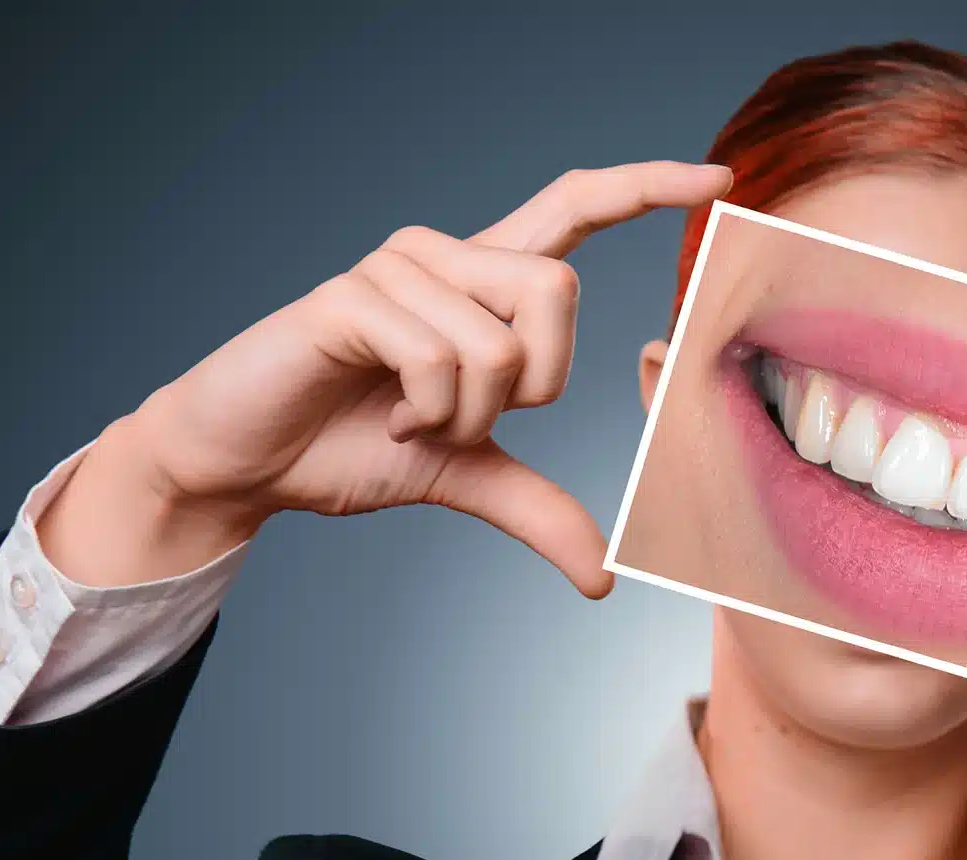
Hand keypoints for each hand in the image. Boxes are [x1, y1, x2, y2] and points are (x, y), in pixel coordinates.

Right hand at [38, 161, 732, 591]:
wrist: (246, 467)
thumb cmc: (349, 445)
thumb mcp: (463, 478)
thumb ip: (535, 506)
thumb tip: (603, 575)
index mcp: (481, 280)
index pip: (575, 205)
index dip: (648, 187)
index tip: (720, 178)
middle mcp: (445, 254)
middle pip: (558, 289)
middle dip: (534, 383)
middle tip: (467, 420)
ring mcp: (397, 268)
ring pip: (501, 338)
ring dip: (467, 413)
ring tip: (412, 419)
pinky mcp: (351, 296)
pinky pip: (441, 356)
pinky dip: (427, 412)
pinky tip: (385, 416)